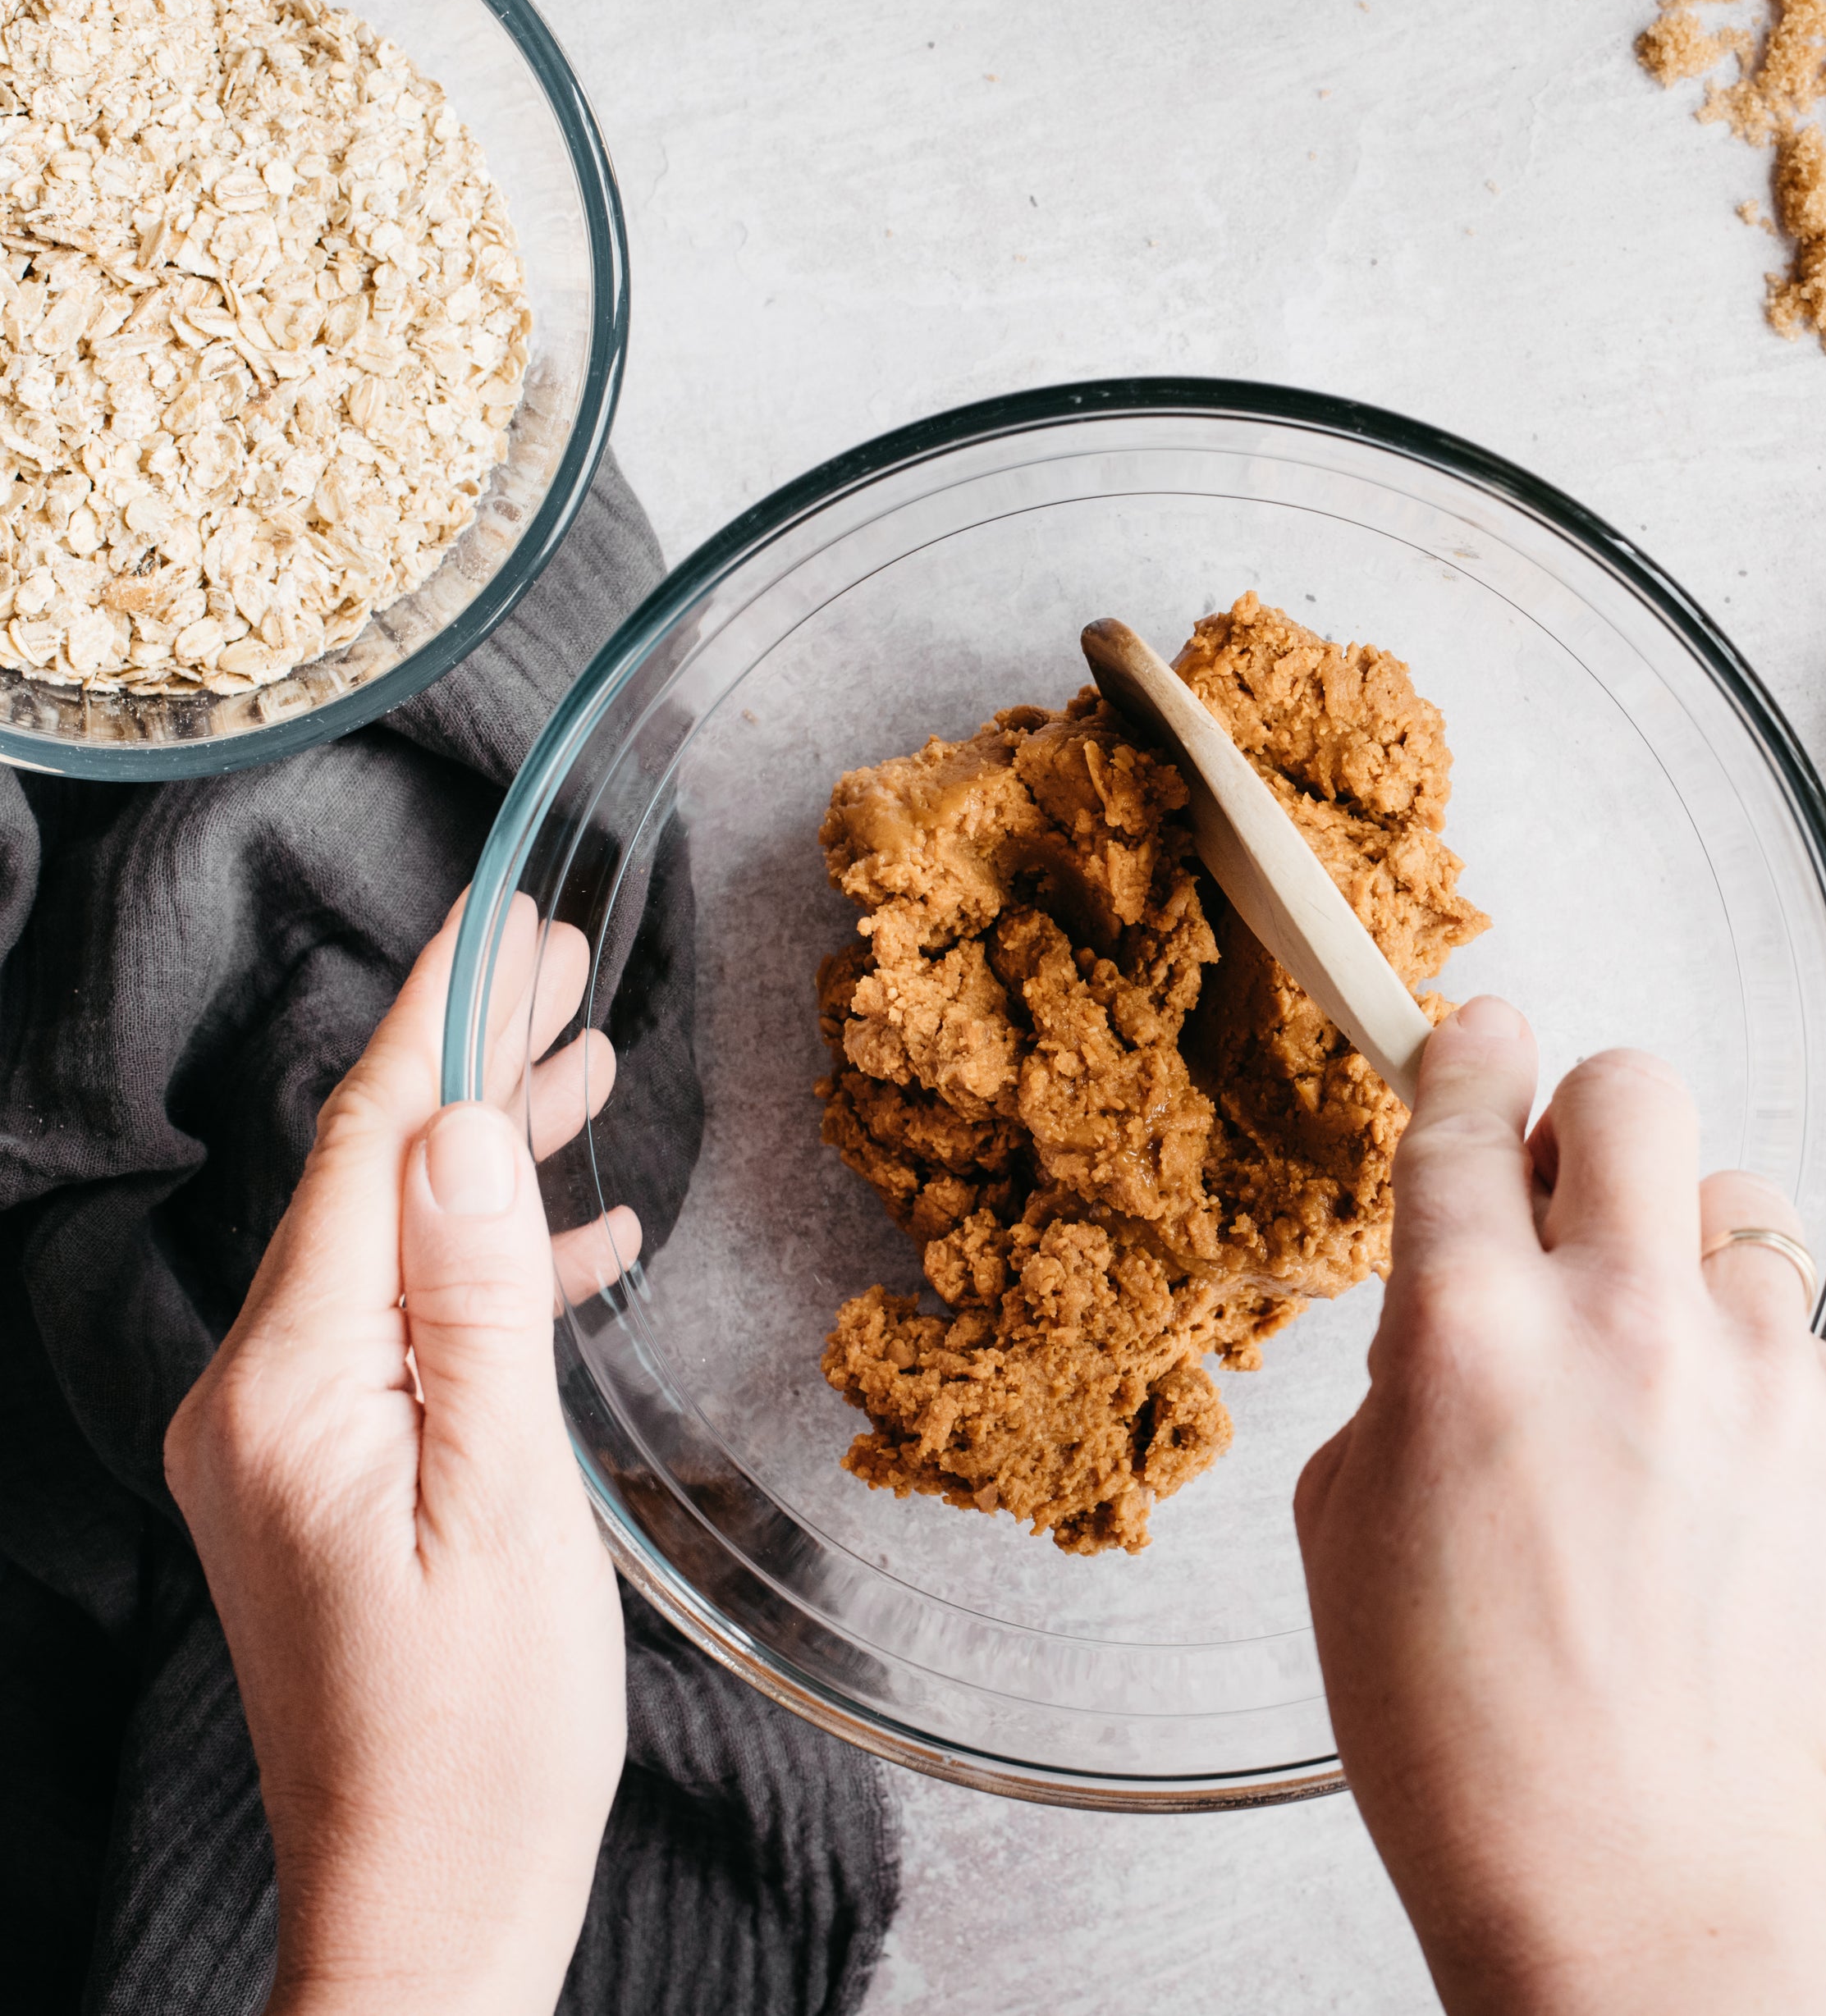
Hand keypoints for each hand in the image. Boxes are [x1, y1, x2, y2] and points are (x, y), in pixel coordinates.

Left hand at [165, 895, 643, 2015]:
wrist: (426, 1900)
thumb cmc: (480, 1731)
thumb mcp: (506, 1503)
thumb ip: (477, 1306)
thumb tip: (464, 1130)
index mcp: (289, 1392)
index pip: (367, 1151)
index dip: (442, 1018)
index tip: (502, 911)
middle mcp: (253, 1399)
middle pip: (368, 1179)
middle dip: (468, 1058)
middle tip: (563, 948)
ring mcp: (279, 1441)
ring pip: (389, 1244)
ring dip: (487, 1153)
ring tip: (586, 1057)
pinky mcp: (321, 1479)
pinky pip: (401, 1329)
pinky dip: (486, 1269)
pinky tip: (576, 1237)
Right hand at [1296, 999, 1825, 2014]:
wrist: (1631, 1873)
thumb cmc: (1463, 1725)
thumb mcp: (1354, 1519)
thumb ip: (1415, 1360)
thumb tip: (1477, 1273)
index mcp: (1468, 1331)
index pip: (1469, 1105)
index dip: (1473, 1052)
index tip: (1484, 1038)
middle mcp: (1624, 1322)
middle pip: (1637, 1089)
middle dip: (1597, 1120)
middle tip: (1583, 1200)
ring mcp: (1757, 1374)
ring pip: (1743, 1212)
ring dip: (1692, 1273)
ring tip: (1665, 1410)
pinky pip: (1807, 1350)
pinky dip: (1764, 1401)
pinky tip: (1728, 1511)